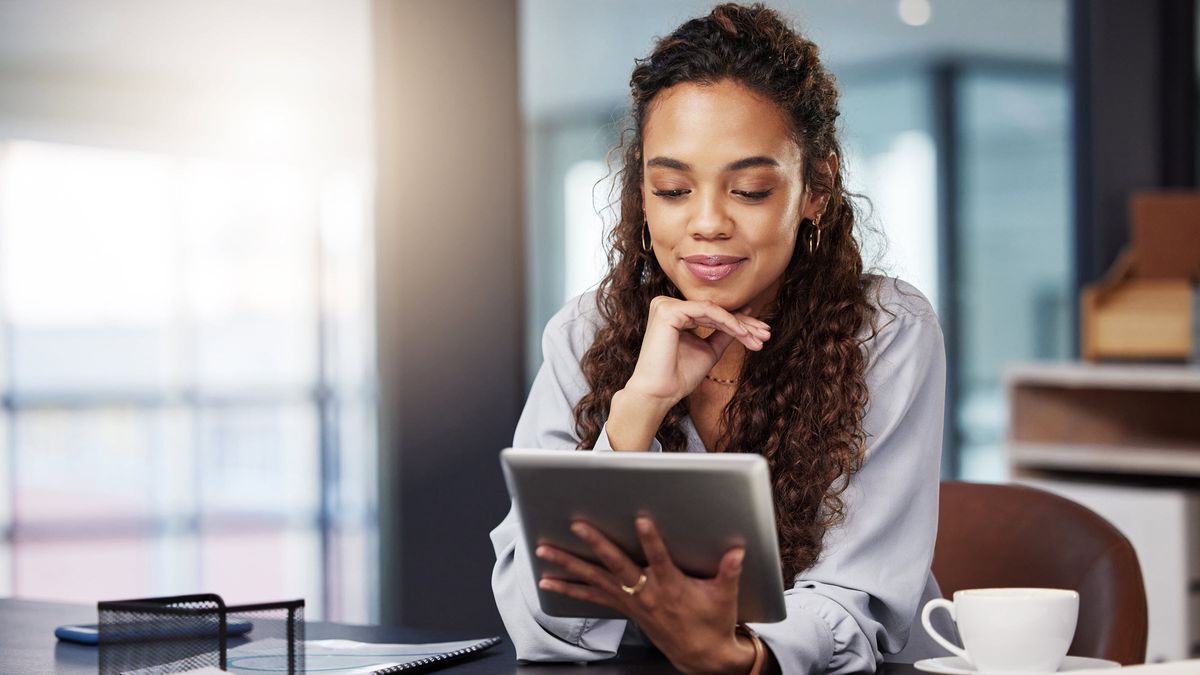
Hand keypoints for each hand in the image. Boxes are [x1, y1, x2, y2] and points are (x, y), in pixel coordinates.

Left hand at [535, 516, 755, 673]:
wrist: (701, 656)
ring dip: (568, 565)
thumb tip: (737, 551)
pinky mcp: (624, 608)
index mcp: (671, 586)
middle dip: (596, 544)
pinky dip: (568, 590)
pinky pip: (591, 597)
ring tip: (545, 551)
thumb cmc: (712, 622)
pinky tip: (548, 583)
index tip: (641, 519)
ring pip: (595, 579)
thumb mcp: (725, 597)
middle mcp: (646, 593)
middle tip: (577, 526)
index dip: (651, 539)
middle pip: (616, 565)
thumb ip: (729, 571)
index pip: (659, 559)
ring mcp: (631, 602)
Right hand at [605, 297, 770, 449]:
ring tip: (758, 337)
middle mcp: (667, 306)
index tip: (760, 334)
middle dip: (744, 324)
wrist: (660, 393)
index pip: (712, 314)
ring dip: (740, 324)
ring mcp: (665, 306)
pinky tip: (743, 333)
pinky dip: (727, 321)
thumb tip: (745, 317)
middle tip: (766, 334)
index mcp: (674, 314)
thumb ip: (723, 333)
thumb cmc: (678, 376)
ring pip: (713, 310)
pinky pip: (706, 311)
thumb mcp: (709, 350)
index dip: (739, 323)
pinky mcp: (668, 311)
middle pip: (714, 311)